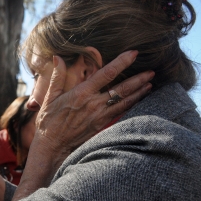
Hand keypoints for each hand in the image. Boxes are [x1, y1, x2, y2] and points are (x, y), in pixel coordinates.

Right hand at [36, 51, 152, 164]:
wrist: (52, 147)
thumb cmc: (49, 122)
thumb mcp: (49, 98)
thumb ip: (57, 77)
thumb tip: (58, 58)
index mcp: (81, 94)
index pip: (106, 74)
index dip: (121, 62)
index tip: (133, 53)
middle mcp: (94, 104)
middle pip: (122, 90)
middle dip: (139, 79)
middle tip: (152, 71)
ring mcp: (100, 117)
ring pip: (125, 103)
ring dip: (139, 93)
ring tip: (150, 84)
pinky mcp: (102, 126)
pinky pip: (120, 114)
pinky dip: (132, 106)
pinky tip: (139, 101)